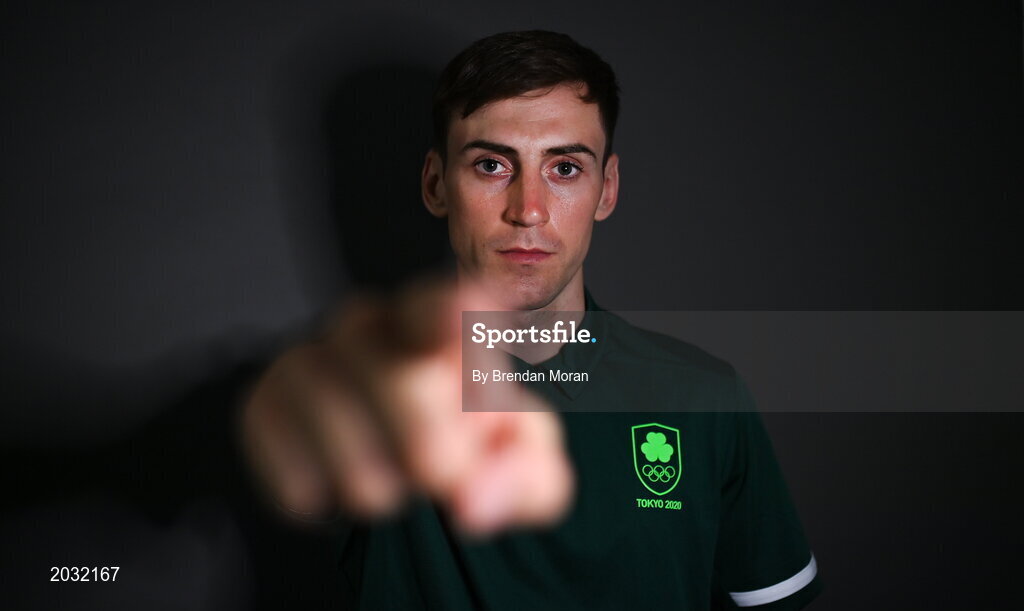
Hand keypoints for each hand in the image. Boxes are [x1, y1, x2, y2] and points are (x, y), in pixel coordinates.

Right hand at [241, 279, 573, 534]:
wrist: (397, 467)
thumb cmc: (471, 447)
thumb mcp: (526, 466)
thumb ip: (525, 475)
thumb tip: (474, 499)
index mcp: (439, 319)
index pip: (438, 305)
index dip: (446, 314)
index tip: (459, 323)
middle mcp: (367, 324)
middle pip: (405, 384)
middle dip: (440, 454)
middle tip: (444, 477)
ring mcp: (306, 359)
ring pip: (345, 439)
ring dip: (383, 488)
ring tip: (393, 481)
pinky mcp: (261, 405)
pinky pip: (296, 478)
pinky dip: (329, 502)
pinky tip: (339, 479)